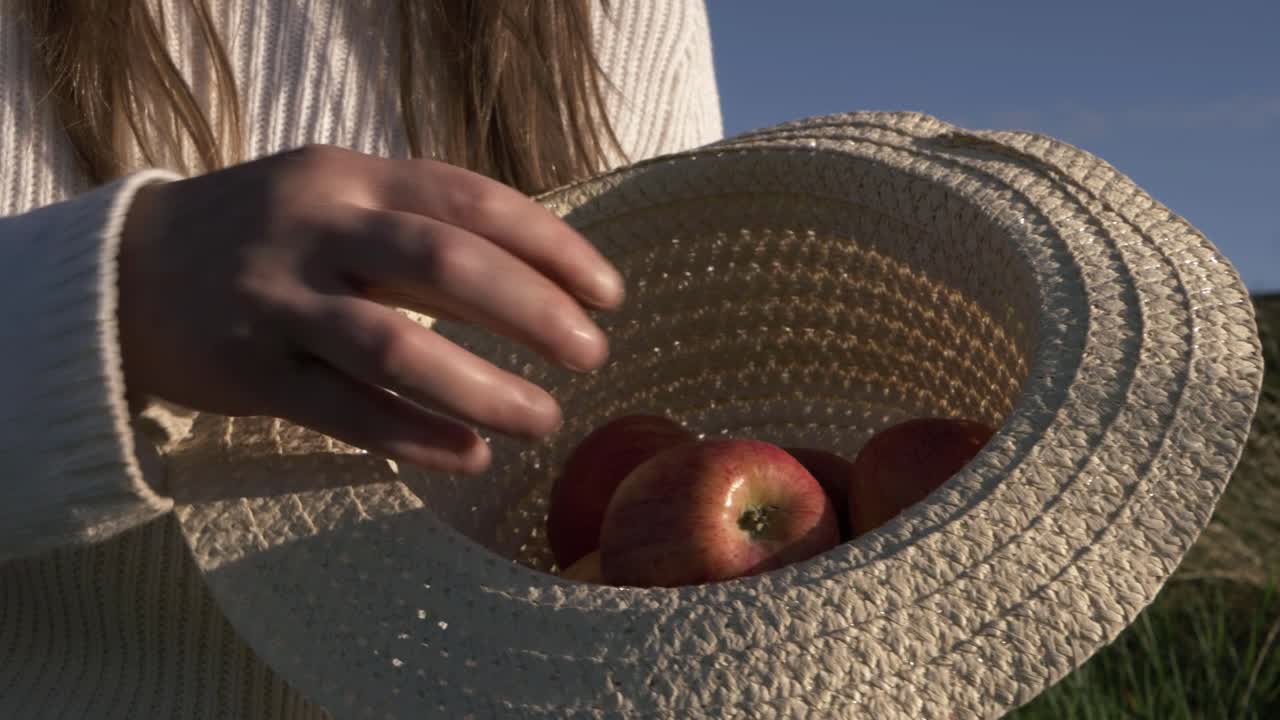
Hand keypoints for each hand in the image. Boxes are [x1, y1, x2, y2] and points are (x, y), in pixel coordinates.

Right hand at [118, 145, 623, 475]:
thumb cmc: (265, 236)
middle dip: (534, 312)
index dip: (552, 247)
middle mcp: (315, 228)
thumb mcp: (338, 202)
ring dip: (484, 389)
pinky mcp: (249, 371)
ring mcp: (277, 300)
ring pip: (396, 347)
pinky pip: (345, 412)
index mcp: (350, 177)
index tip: (608, 292)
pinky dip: (415, 437)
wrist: (124, 274)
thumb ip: (424, 228)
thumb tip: (542, 280)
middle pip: (446, 263)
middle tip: (592, 355)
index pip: (472, 200)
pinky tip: (470, 455)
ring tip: (545, 419)